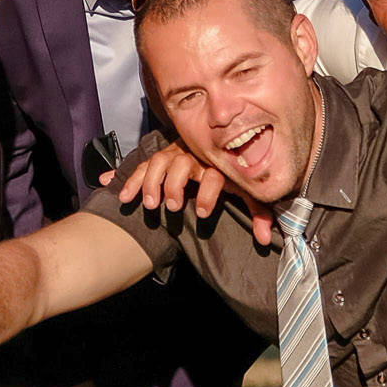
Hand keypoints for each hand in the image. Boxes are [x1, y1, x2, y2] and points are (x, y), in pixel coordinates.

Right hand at [115, 140, 272, 245]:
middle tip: (172, 206)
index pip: (213, 174)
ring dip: (151, 182)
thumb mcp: (247, 191)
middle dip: (175, 184)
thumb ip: (258, 212)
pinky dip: (131, 180)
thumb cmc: (231, 175)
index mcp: (217, 164)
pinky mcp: (159, 159)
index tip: (203, 213)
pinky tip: (122, 195)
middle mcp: (195, 156)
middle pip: (182, 163)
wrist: (218, 146)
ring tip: (148, 205)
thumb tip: (264, 239)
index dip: (208, 193)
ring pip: (158, 162)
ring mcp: (174, 155)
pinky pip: (142, 166)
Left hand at [116, 140, 228, 221]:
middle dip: (153, 182)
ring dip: (175, 185)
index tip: (124, 200)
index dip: (134, 180)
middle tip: (151, 206)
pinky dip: (207, 195)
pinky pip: (213, 179)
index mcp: (169, 155)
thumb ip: (135, 177)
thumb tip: (102, 180)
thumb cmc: (191, 173)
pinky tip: (201, 211)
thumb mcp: (163, 175)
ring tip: (173, 207)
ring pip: (183, 165)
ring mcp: (203, 159)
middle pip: (161, 161)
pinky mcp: (222, 169)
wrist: (231, 164)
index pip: (147, 164)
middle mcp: (183, 153)